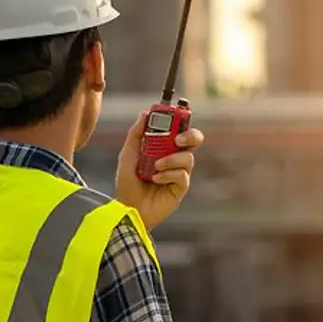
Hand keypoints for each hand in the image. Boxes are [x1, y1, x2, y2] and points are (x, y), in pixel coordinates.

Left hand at [114, 109, 203, 232]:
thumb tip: (145, 113)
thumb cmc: (128, 183)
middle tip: (178, 139)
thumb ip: (136, 134)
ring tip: (156, 166)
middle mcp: (175, 157)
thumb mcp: (128, 155)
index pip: (178, 128)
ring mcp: (179, 172)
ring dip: (172, 159)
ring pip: (188, 157)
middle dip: (190, 135)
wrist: (128, 208)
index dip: (182, 119)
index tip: (178, 113)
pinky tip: (156, 179)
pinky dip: (168, 174)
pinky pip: (182, 175)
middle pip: (194, 139)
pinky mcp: (181, 187)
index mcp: (164, 146)